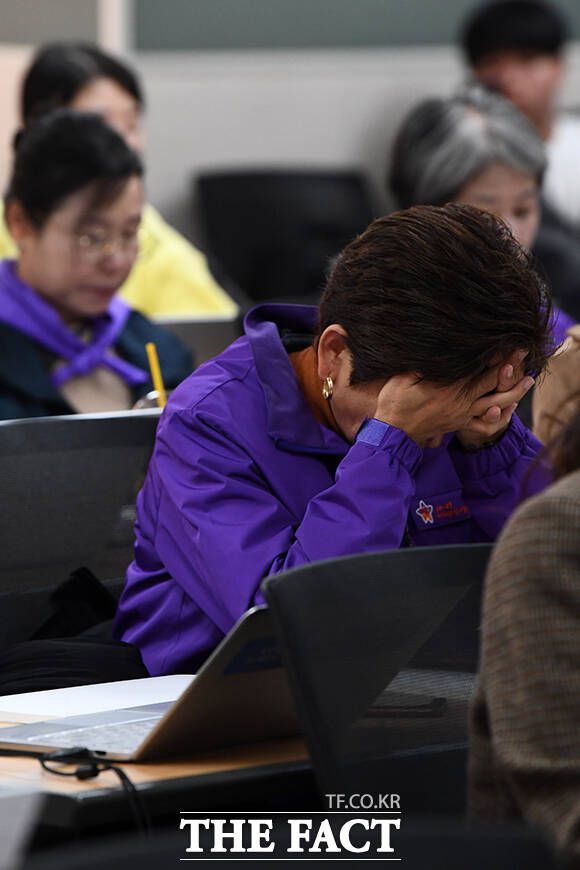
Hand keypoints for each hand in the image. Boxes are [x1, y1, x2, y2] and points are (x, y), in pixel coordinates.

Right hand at [372, 356, 532, 448]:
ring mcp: (462, 413)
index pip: (477, 365)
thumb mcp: (403, 375)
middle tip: (524, 351)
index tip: (505, 340)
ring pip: (495, 402)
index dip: (493, 353)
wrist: (393, 433)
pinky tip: (507, 409)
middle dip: (510, 365)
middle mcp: (461, 399)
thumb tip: (436, 345)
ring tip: (528, 381)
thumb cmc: (394, 401)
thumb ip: (423, 362)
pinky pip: (484, 423)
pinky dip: (498, 416)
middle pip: (492, 380)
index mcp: (449, 384)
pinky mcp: (459, 424)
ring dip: (514, 391)